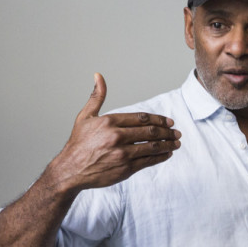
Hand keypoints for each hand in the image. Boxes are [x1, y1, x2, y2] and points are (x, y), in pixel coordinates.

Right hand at [51, 73, 180, 191]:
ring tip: (176, 143)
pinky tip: (166, 155)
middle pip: (150, 132)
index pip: (142, 118)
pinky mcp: (125, 169)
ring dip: (167, 145)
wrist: (71, 170)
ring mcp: (122, 154)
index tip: (168, 122)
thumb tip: (99, 76)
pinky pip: (148, 161)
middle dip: (167, 132)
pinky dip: (160, 157)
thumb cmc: (78, 144)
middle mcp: (117, 137)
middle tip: (176, 132)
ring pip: (152, 147)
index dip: (159, 119)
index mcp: (110, 122)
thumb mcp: (85, 117)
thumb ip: (96, 97)